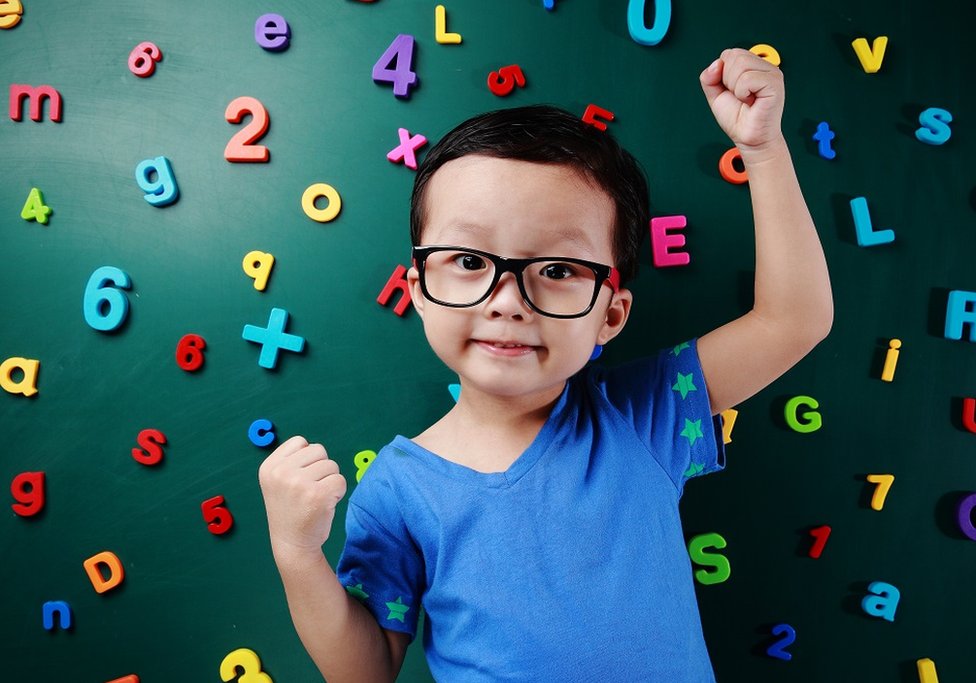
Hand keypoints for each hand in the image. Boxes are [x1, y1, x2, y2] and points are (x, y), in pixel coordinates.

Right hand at [258, 435, 347, 555]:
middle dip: (321, 468)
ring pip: (332, 465)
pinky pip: (341, 480)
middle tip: (310, 490)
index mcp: (269, 466)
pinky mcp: (318, 495)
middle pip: (319, 450)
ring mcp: (299, 483)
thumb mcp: (278, 481)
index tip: (299, 479)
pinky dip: (338, 492)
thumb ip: (292, 461)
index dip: (307, 459)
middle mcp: (281, 472)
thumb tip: (315, 447)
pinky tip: (324, 505)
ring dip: (329, 481)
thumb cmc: (291, 509)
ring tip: (315, 498)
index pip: (300, 441)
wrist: (292, 544)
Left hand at [700, 48, 785, 157]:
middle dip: (727, 80)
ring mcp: (772, 73)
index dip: (722, 74)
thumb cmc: (737, 117)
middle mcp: (764, 66)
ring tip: (745, 99)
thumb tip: (716, 64)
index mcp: (752, 65)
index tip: (732, 91)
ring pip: (740, 65)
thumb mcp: (716, 95)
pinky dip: (742, 93)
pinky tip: (751, 101)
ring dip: (735, 87)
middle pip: (734, 56)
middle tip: (740, 96)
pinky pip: (747, 79)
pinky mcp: (774, 83)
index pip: (729, 54)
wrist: (748, 138)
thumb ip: (709, 78)